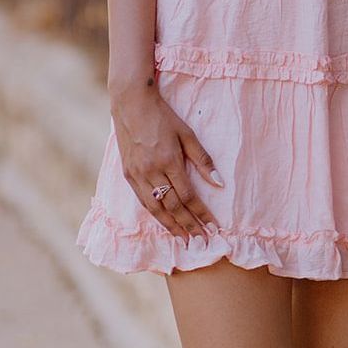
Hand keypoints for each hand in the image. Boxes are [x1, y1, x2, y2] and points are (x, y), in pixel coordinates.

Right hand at [111, 88, 222, 244]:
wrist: (132, 105)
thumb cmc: (164, 117)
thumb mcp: (187, 134)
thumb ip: (203, 160)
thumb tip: (219, 183)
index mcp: (169, 161)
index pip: (188, 196)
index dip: (201, 213)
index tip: (213, 227)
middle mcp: (152, 172)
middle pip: (172, 207)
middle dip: (188, 226)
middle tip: (201, 242)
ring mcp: (138, 175)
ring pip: (156, 209)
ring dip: (171, 226)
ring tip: (184, 240)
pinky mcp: (128, 175)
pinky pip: (143, 201)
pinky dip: (155, 215)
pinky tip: (164, 223)